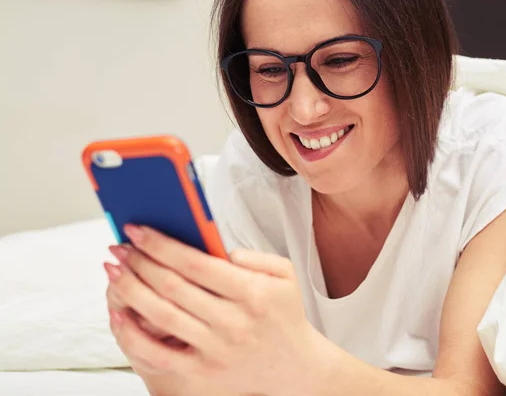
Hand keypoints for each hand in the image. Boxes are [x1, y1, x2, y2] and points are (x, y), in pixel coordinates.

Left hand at [104, 224, 324, 395]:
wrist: (294, 366)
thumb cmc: (284, 315)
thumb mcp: (285, 275)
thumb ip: (255, 256)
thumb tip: (218, 249)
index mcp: (253, 293)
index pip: (196, 263)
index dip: (161, 244)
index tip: (138, 230)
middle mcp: (233, 322)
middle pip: (172, 286)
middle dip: (138, 261)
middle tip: (120, 246)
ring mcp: (216, 350)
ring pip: (161, 316)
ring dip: (130, 289)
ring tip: (113, 269)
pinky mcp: (203, 373)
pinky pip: (158, 355)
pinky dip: (132, 335)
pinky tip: (118, 314)